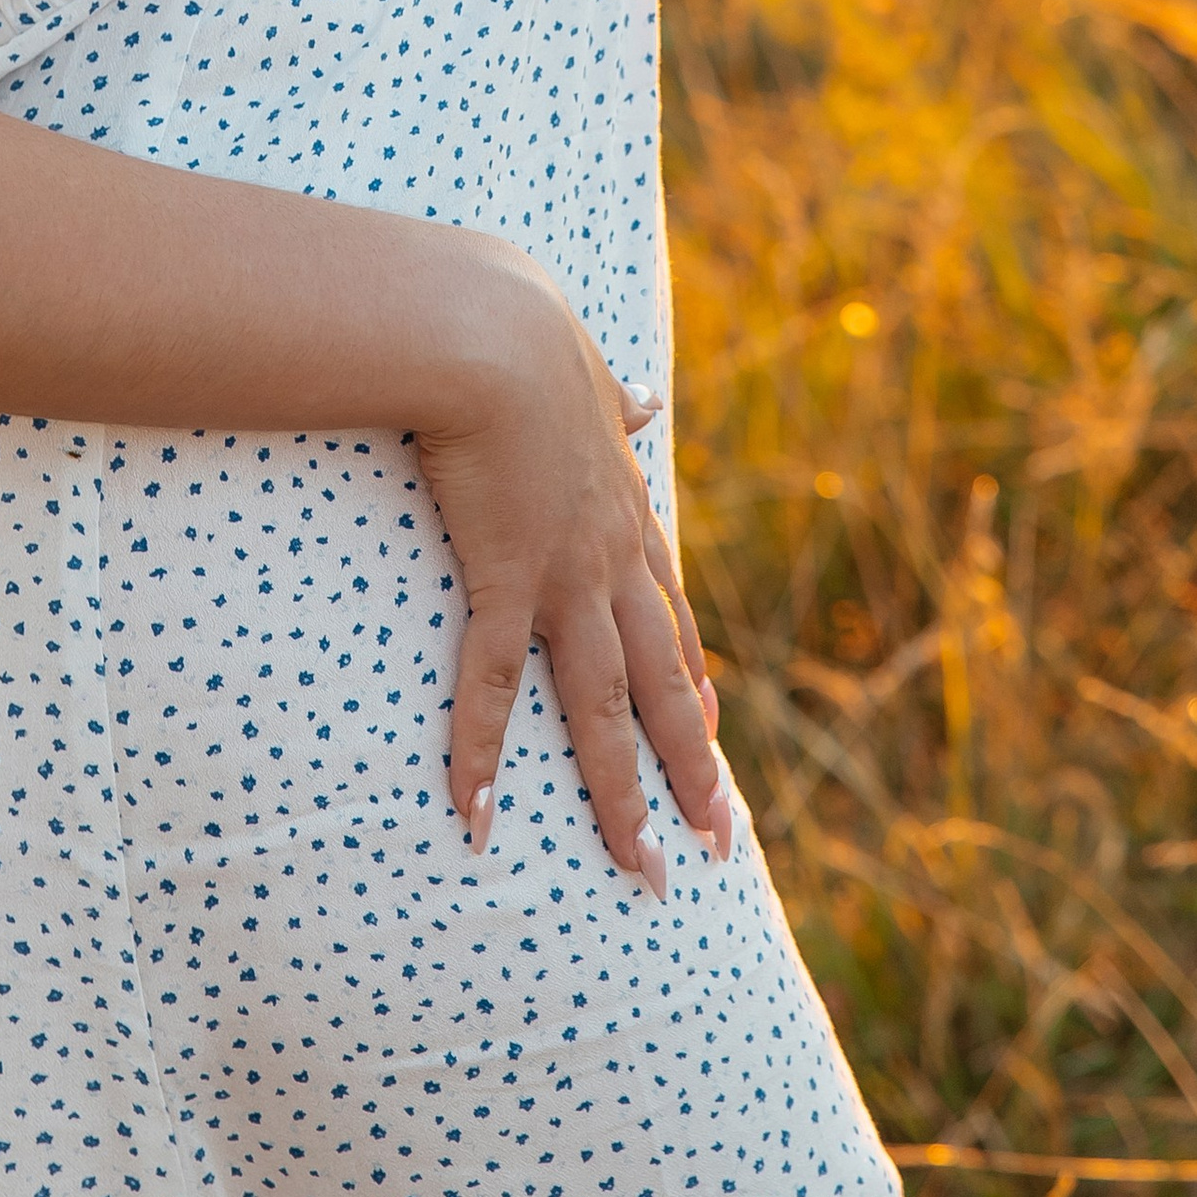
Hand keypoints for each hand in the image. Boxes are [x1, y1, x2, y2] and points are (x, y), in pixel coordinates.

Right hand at [420, 239, 730, 887]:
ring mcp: (564, 574)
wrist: (487, 328)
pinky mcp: (506, 575)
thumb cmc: (524, 334)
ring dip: (622, 792)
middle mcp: (610, 557)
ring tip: (644, 868)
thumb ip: (613, 402)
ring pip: (602, 706)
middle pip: (663, 684)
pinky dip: (482, 751)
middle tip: (720, 841)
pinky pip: (490, 683)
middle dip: (693, 767)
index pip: (672, 615)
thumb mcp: (587, 375)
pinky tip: (476, 816)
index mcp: (626, 512)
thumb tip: (645, 398)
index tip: (715, 727)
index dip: (695, 677)